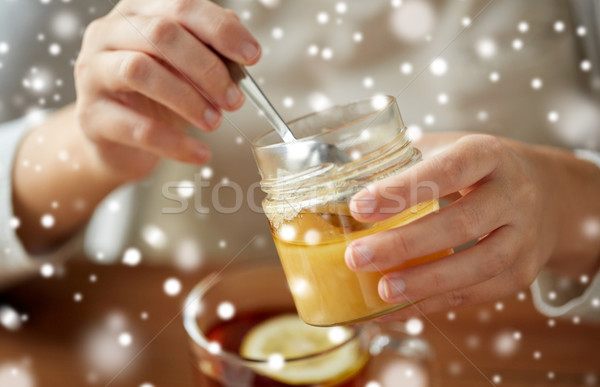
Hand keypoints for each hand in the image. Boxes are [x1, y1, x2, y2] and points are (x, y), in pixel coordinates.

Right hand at [75, 0, 260, 179]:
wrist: (119, 141)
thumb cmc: (157, 96)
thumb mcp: (185, 68)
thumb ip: (210, 53)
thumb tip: (244, 54)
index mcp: (137, 12)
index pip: (181, 7)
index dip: (220, 30)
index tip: (251, 57)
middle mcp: (108, 33)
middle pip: (161, 34)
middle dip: (207, 68)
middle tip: (234, 99)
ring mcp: (92, 72)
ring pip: (140, 71)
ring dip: (188, 99)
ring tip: (215, 122)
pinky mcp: (91, 115)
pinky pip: (136, 127)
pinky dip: (174, 142)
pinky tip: (200, 153)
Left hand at [344, 134, 599, 317]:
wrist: (545, 194)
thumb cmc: (476, 171)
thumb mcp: (448, 150)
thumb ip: (404, 163)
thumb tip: (339, 185)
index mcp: (487, 155)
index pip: (447, 170)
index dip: (402, 190)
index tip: (358, 206)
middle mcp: (513, 194)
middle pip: (462, 223)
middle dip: (405, 244)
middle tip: (357, 256)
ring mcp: (523, 237)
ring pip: (478, 265)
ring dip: (425, 282)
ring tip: (380, 291)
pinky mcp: (522, 273)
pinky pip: (477, 295)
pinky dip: (433, 305)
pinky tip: (395, 310)